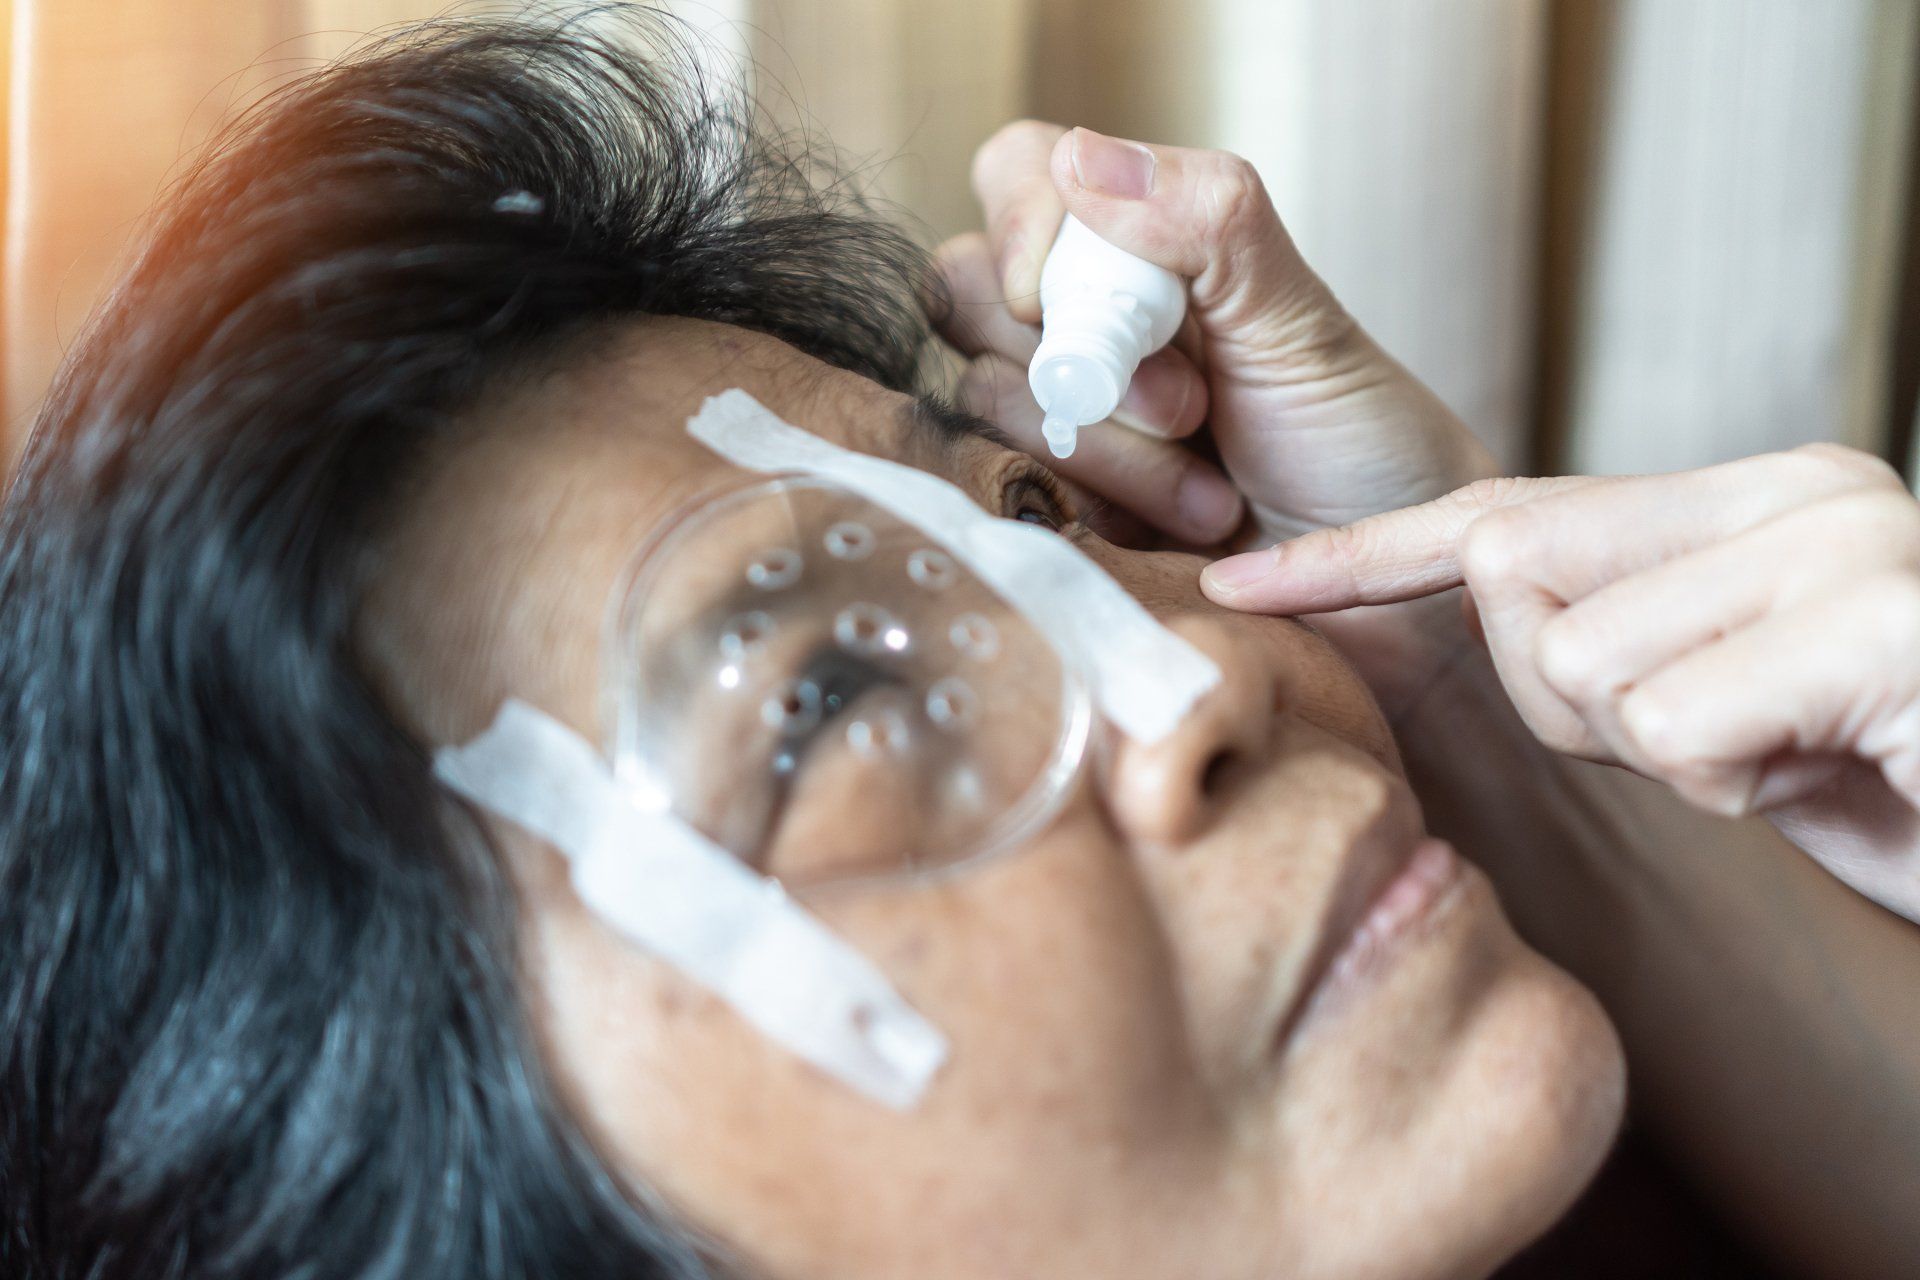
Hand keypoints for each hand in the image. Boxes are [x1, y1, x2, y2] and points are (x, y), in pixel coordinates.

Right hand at [932, 122, 1496, 545]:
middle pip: (967, 290)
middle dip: (1085, 361)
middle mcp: (1078, 323)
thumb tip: (1081, 155)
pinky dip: (1104, 512)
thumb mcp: (1299, 320)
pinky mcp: (1045, 506)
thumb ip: (1208, 220)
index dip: (1025, 229)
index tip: (1098, 300)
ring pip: (987, 400)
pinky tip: (1179, 533)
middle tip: (1195, 407)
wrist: (1382, 597)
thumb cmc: (1358, 447)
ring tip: (1215, 494)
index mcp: (1137, 249)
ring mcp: (1054, 416)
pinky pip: (1004, 490)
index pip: (1016, 175)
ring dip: (1117, 454)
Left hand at [1201, 445, 1919, 920]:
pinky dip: (1731, 780)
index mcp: (1740, 499)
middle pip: (1516, 570)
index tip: (1238, 590)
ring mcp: (1842, 540)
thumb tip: (1481, 623)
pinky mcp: (1881, 615)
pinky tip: (1829, 771)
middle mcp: (1791, 489)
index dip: (1360, 558)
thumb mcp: (1717, 711)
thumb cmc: (1885, 782)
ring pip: (1592, 664)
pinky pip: (1681, 719)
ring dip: (1666, 753)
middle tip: (1702, 743)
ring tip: (1789, 755)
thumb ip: (1608, 650)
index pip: (1504, 511)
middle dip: (1558, 692)